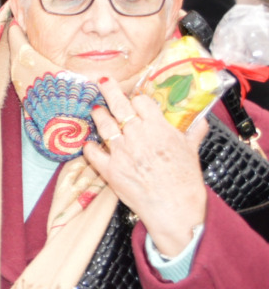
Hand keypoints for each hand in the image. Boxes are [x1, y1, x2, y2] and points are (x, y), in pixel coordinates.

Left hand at [84, 77, 207, 255]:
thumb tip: (200, 122)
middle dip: (110, 91)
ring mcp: (121, 151)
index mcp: (158, 128)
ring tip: (96, 110)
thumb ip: (193, 133)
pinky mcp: (109, 169)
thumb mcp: (192, 151)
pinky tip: (89, 143)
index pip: (142, 102)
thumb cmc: (184, 181)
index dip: (137, 99)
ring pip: (104, 125)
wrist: (174, 206)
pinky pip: (92, 152)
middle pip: (119, 106)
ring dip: (98, 115)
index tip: (134, 100)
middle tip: (103, 82)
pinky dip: (89, 146)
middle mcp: (137, 135)